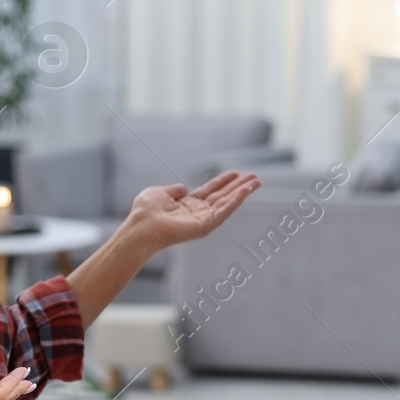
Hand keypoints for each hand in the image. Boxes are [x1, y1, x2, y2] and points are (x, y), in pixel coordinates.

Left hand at [128, 170, 261, 249]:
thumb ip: (173, 189)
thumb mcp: (159, 192)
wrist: (142, 226)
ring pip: (228, 203)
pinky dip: (236, 201)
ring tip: (257, 181)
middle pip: (223, 196)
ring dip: (243, 192)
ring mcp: (203, 220)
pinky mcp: (206, 226)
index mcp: (188, 205)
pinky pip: (224, 211)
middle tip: (256, 177)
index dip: (224, 181)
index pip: (211, 191)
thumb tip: (183, 188)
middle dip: (239, 186)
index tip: (237, 173)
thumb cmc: (145, 212)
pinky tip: (246, 191)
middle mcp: (198, 213)